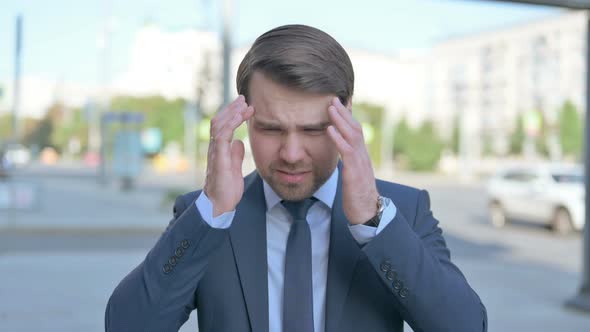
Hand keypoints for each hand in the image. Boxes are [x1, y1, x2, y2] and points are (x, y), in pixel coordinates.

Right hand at [204, 95, 254, 216]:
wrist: (220, 205)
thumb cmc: (226, 189)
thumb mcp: (234, 168)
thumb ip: (235, 155)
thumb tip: (238, 142)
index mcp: (219, 150)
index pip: (223, 126)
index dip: (233, 115)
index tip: (246, 106)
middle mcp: (215, 148)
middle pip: (219, 121)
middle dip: (232, 108)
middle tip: (244, 99)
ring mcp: (215, 152)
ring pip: (219, 125)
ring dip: (232, 113)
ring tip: (244, 104)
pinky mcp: (218, 159)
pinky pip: (221, 136)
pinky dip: (230, 124)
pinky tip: (239, 117)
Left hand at [326, 97, 378, 224]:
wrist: (368, 214)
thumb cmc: (357, 197)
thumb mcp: (352, 176)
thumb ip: (348, 163)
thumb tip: (340, 155)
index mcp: (361, 156)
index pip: (356, 131)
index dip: (348, 116)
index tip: (340, 102)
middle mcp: (363, 156)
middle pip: (355, 128)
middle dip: (344, 112)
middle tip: (333, 97)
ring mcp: (360, 163)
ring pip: (352, 135)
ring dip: (341, 119)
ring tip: (330, 106)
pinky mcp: (355, 173)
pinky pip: (347, 152)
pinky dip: (338, 138)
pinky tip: (329, 129)